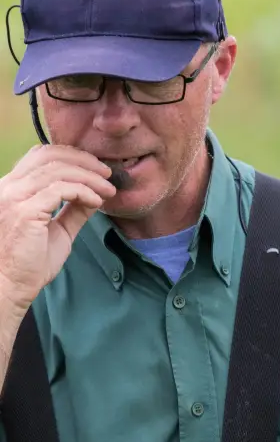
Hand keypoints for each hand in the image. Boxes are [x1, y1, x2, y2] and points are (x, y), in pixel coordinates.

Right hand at [0, 144, 115, 309]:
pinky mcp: (24, 212)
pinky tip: (96, 202)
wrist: (9, 286)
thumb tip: (94, 196)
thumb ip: (73, 210)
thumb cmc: (28, 263)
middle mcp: (8, 187)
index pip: (40, 156)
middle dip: (84, 160)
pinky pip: (61, 189)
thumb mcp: (57, 230)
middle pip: (49, 155)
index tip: (96, 169)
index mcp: (12, 188)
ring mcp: (13, 198)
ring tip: (107, 190)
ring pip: (58, 170)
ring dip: (89, 177)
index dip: (72, 156)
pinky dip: (84, 192)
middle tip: (107, 173)